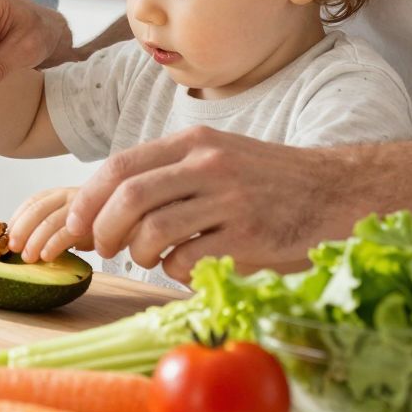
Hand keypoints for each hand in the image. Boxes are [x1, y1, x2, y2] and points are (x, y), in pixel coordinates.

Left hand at [7, 185, 88, 262]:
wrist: (124, 222)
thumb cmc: (92, 225)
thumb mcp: (67, 221)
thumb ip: (47, 226)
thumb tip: (20, 244)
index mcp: (58, 195)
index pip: (32, 202)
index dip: (17, 219)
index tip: (7, 235)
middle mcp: (68, 196)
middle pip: (37, 210)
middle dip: (22, 229)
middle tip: (12, 247)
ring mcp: (81, 207)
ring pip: (50, 221)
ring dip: (35, 240)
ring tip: (28, 257)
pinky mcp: (92, 221)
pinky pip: (67, 233)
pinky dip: (53, 245)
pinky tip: (47, 256)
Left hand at [71, 127, 350, 282]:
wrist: (334, 192)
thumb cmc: (266, 181)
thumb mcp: (216, 155)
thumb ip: (168, 171)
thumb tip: (105, 203)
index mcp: (194, 142)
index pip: (120, 166)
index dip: (89, 199)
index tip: (77, 223)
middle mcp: (209, 165)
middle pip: (129, 198)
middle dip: (104, 230)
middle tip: (105, 248)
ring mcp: (230, 200)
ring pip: (154, 231)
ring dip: (139, 253)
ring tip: (148, 258)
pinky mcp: (249, 237)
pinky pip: (189, 260)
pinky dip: (175, 270)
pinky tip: (185, 266)